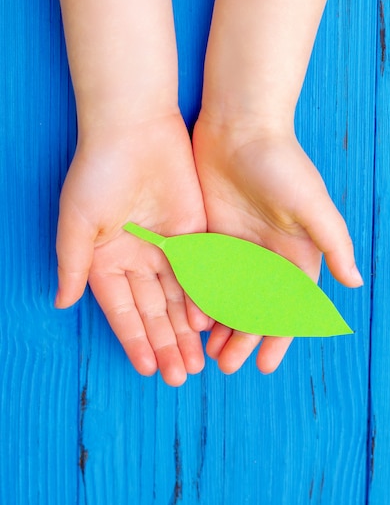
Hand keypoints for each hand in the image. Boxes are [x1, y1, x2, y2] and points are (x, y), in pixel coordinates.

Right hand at [56, 113, 210, 385]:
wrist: (135, 128)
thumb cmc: (98, 172)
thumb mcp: (77, 221)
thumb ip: (74, 263)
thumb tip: (62, 302)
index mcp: (106, 259)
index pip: (123, 310)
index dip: (134, 339)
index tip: (148, 368)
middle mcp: (137, 258)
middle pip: (154, 310)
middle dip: (165, 343)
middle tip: (180, 376)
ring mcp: (167, 246)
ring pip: (180, 297)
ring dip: (186, 329)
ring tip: (197, 362)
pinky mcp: (193, 232)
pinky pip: (201, 271)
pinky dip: (206, 297)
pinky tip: (212, 323)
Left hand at [192, 112, 361, 374]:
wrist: (240, 126)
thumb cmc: (281, 163)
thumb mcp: (311, 203)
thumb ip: (333, 242)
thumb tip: (354, 282)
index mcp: (295, 254)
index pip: (287, 306)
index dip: (277, 337)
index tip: (265, 366)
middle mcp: (266, 255)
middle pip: (255, 307)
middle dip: (243, 338)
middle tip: (225, 365)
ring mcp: (237, 247)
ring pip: (228, 297)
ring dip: (221, 324)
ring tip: (207, 352)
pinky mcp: (211, 235)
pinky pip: (205, 275)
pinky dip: (200, 298)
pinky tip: (189, 317)